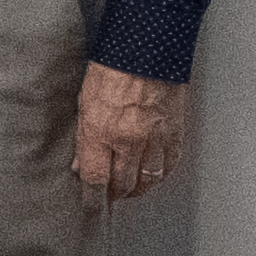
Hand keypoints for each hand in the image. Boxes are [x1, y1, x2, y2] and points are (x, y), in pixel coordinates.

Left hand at [75, 66, 193, 206]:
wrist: (147, 49)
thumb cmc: (111, 68)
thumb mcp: (84, 101)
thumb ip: (83, 136)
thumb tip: (80, 162)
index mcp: (100, 132)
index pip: (95, 179)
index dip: (92, 198)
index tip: (90, 206)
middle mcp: (128, 140)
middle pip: (122, 183)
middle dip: (114, 195)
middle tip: (110, 198)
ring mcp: (154, 138)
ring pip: (148, 179)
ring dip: (138, 189)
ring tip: (130, 191)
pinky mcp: (174, 132)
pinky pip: (170, 164)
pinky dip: (161, 175)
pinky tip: (154, 176)